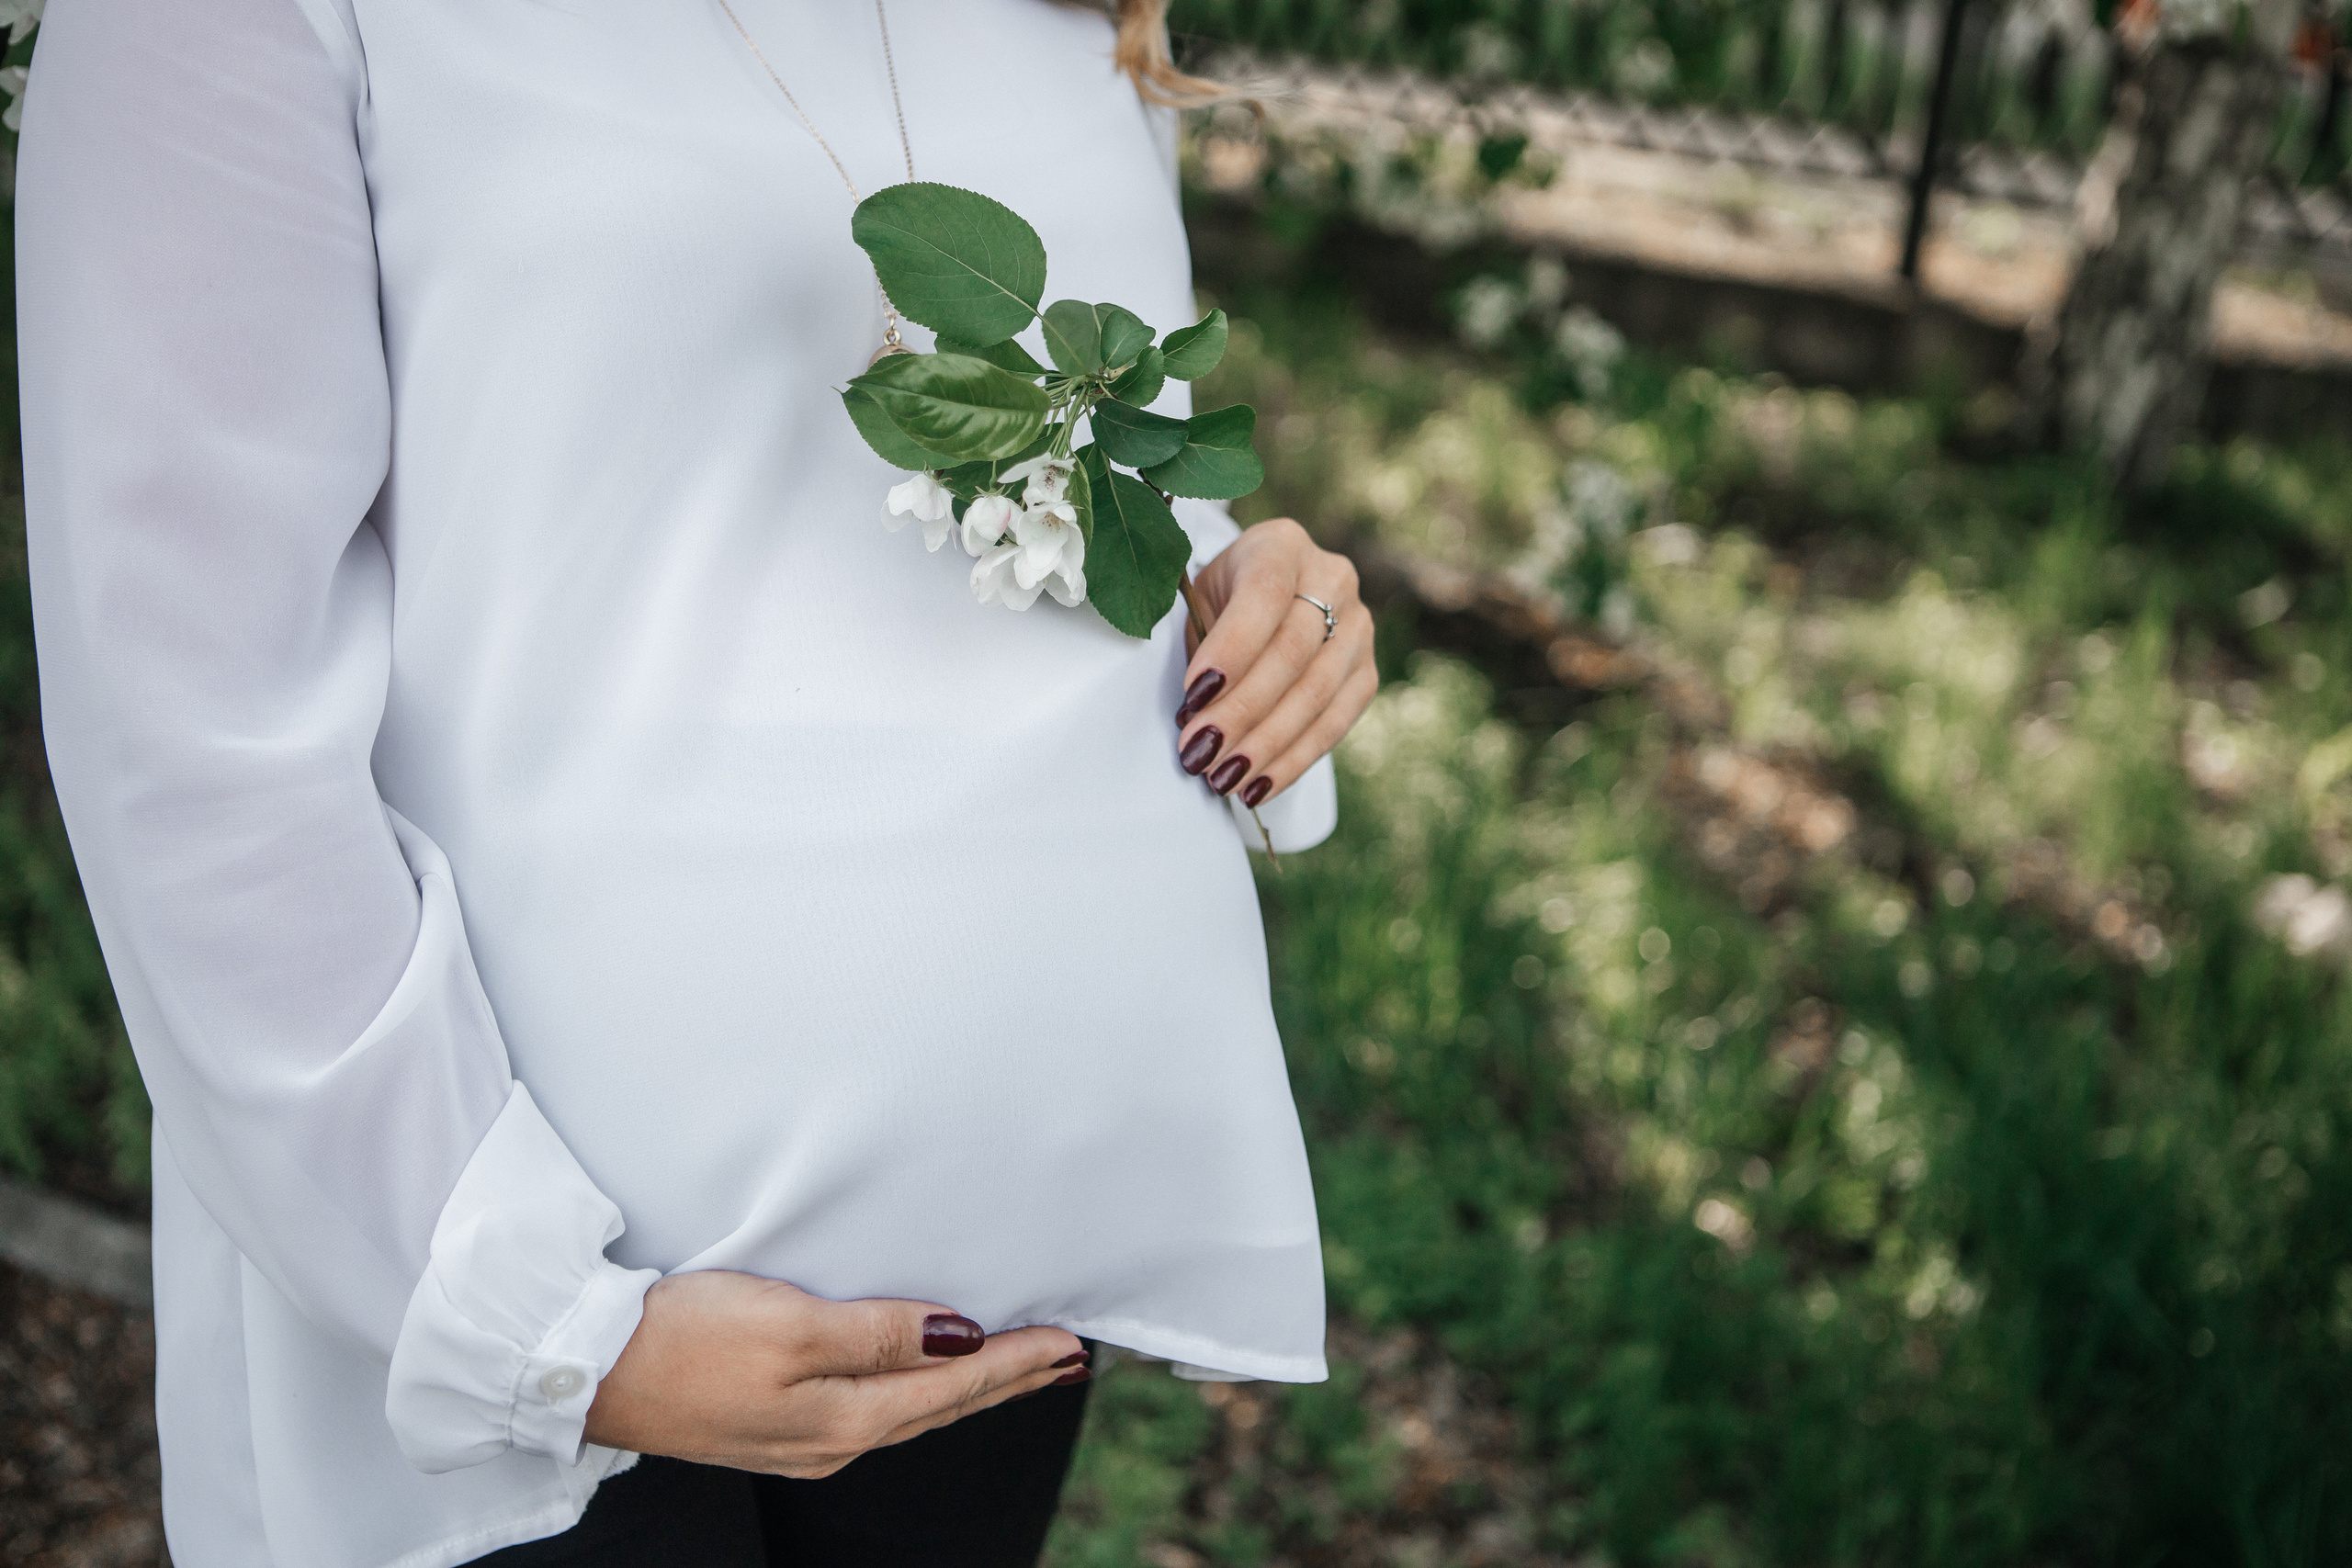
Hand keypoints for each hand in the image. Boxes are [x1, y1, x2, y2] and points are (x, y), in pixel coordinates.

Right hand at [582, 1271, 1083, 1477]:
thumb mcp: (790, 1323)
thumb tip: (962, 1341)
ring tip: (1019, 1368)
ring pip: (912, 1414)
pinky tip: (927, 1383)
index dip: (1018, 1361)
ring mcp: (802, 1439)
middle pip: (943, 1409)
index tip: (1072, 1341)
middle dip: (1011, 1382)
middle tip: (1069, 1359)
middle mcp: (832, 1441)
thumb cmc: (681, 1337)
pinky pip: (876, 1411)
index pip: (955, 1387)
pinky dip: (921, 1394)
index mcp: (843, 1419)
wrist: (584, 1370)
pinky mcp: (773, 1424)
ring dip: (971, 1390)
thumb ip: (880, 1334)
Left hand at [1176, 519, 1376, 806]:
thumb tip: (1194, 716)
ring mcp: (1359, 626)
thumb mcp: (1199, 602)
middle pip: (1291, 652)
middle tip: (1199, 752)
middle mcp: (1331, 578)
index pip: (1263, 597)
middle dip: (1241, 711)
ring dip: (1266, 745)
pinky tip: (1259, 787)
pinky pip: (1335, 723)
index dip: (1231, 650)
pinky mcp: (1367, 672)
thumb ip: (1198, 643)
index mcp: (1280, 546)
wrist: (1266, 599)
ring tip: (1223, 778)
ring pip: (1316, 693)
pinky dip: (1294, 761)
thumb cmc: (1220, 603)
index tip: (1193, 697)